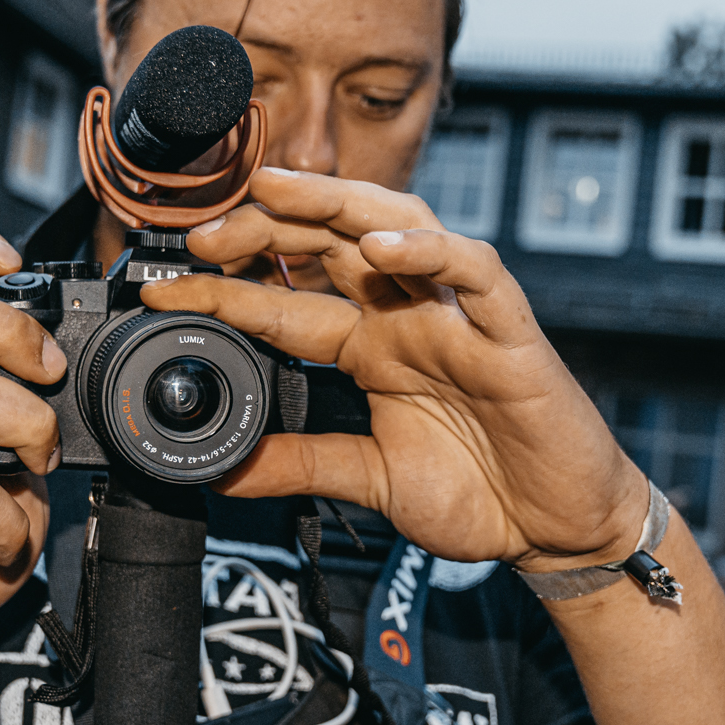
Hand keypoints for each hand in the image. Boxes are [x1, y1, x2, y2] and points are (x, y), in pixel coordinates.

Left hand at [147, 168, 650, 568]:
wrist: (561, 531)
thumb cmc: (485, 495)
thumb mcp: (371, 482)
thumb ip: (302, 464)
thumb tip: (223, 470)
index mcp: (374, 349)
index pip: (288, 304)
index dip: (226, 292)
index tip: (164, 290)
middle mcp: (410, 318)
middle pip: (331, 245)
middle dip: (266, 228)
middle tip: (203, 234)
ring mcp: (459, 319)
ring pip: (399, 229)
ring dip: (337, 204)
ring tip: (277, 192)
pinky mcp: (511, 333)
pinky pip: (475, 273)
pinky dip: (433, 250)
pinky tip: (386, 249)